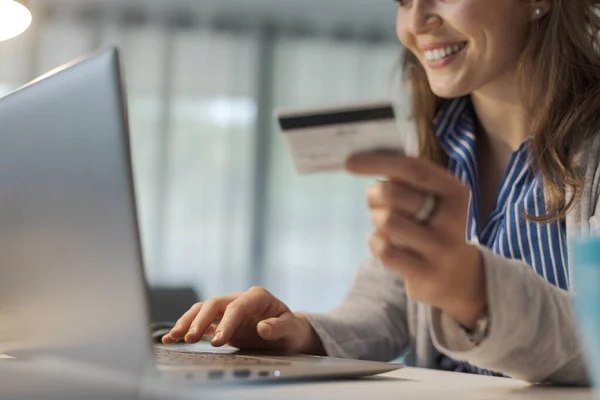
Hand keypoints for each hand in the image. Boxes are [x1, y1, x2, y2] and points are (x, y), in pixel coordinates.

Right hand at [161, 287, 323, 354]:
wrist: (287, 332)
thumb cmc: (290, 329)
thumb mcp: (291, 329)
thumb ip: (279, 327)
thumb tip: (263, 327)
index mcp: (257, 297)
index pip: (237, 306)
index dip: (226, 323)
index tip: (218, 341)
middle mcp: (239, 299)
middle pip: (215, 304)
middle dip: (201, 320)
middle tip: (191, 339)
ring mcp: (228, 309)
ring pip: (203, 310)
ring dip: (188, 322)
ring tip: (174, 337)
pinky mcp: (219, 321)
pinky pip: (200, 322)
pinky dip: (185, 328)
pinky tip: (171, 338)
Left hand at [346, 152, 486, 327]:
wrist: (458, 277)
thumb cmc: (432, 227)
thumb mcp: (431, 199)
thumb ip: (406, 181)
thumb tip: (363, 162)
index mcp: (455, 192)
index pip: (413, 169)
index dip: (377, 162)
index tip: (349, 163)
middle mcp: (455, 218)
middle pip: (393, 194)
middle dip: (375, 197)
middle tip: (378, 206)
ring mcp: (442, 248)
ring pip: (387, 221)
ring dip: (377, 223)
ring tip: (387, 228)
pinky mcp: (427, 274)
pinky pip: (384, 250)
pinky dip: (376, 244)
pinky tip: (386, 246)